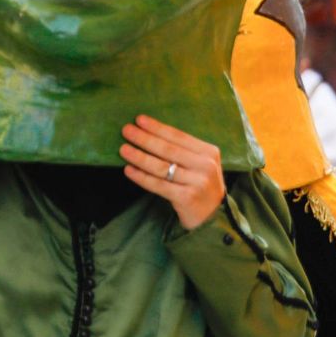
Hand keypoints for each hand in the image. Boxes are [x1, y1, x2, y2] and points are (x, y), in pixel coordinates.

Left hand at [120, 115, 225, 230]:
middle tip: (126, 130)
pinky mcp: (187, 198)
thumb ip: (183, 150)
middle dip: (145, 138)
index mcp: (208, 152)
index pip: (179, 136)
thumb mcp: (200, 164)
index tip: (139, 120)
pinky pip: (159, 185)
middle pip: (168, 149)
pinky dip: (142, 177)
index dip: (157, 127)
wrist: (212, 216)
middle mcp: (205, 166)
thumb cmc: (200, 184)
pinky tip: (129, 170)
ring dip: (139, 157)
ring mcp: (197, 182)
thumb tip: (149, 133)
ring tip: (123, 149)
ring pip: (161, 167)